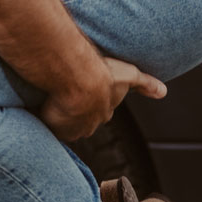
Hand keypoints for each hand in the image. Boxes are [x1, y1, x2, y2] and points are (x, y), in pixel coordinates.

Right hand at [39, 58, 165, 142]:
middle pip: (84, 121)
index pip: (101, 111)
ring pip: (66, 125)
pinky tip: (38, 108)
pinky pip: (48, 125)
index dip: (95, 103)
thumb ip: (146, 83)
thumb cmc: (104, 74)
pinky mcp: (54, 128)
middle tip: (69, 99)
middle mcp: (90, 123)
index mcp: (105, 110)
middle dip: (78, 114)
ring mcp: (71, 128)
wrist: (78, 78)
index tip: (88, 95)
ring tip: (51, 103)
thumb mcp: (129, 76)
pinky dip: (44, 118)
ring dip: (61, 117)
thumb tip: (163, 92)